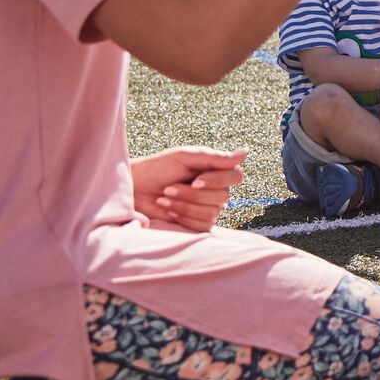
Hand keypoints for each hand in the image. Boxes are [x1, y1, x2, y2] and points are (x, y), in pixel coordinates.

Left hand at [130, 146, 244, 233]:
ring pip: (211, 212)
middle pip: (222, 197)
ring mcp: (208, 209)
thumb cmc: (157, 169)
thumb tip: (245, 153)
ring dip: (184, 205)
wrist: (134, 189)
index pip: (236, 176)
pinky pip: (202, 226)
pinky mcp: (198, 226)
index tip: (196, 180)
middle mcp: (216, 190)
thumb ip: (214, 157)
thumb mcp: (184, 156)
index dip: (218, 180)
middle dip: (192, 194)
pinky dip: (183, 217)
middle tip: (168, 188)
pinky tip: (169, 211)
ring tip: (164, 199)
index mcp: (215, 171)